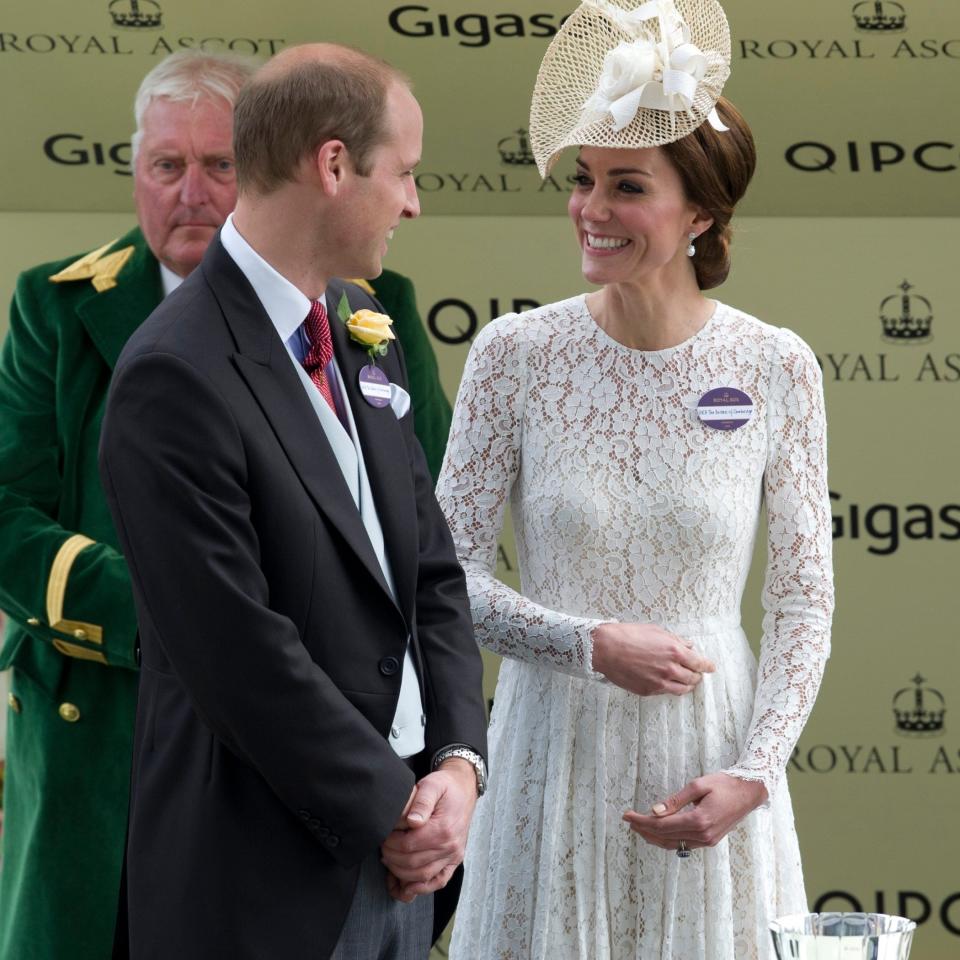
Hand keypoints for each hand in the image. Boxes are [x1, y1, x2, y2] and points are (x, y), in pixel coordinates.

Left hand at [381, 759, 477, 901]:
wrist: (464, 789)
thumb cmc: (445, 787)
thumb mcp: (432, 785)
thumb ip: (421, 801)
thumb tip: (412, 821)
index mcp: (443, 828)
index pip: (409, 845)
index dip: (391, 844)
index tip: (383, 836)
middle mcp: (450, 846)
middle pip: (413, 863)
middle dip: (392, 858)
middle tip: (382, 847)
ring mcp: (454, 855)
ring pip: (423, 876)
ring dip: (401, 873)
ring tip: (389, 861)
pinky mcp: (454, 861)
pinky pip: (438, 882)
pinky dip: (421, 888)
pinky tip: (406, 887)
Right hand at [591, 622, 715, 695]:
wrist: (606, 649)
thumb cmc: (628, 635)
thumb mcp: (655, 630)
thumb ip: (675, 640)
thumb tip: (688, 646)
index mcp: (674, 651)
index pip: (699, 663)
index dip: (707, 666)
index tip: (711, 667)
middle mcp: (670, 669)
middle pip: (693, 678)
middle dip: (697, 675)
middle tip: (696, 673)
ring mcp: (659, 682)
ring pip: (682, 689)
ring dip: (687, 685)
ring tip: (685, 681)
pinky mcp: (648, 691)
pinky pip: (666, 692)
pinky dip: (670, 688)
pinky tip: (667, 682)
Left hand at [622, 772, 767, 851]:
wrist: (750, 792)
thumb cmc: (725, 784)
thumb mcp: (698, 785)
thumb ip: (675, 800)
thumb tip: (655, 811)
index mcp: (699, 820)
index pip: (662, 825)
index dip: (642, 821)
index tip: (627, 815)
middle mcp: (703, 835)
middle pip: (665, 837)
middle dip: (644, 830)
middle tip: (629, 820)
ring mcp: (707, 841)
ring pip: (673, 844)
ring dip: (654, 837)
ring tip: (638, 827)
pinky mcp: (710, 841)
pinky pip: (684, 844)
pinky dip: (668, 840)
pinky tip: (658, 833)